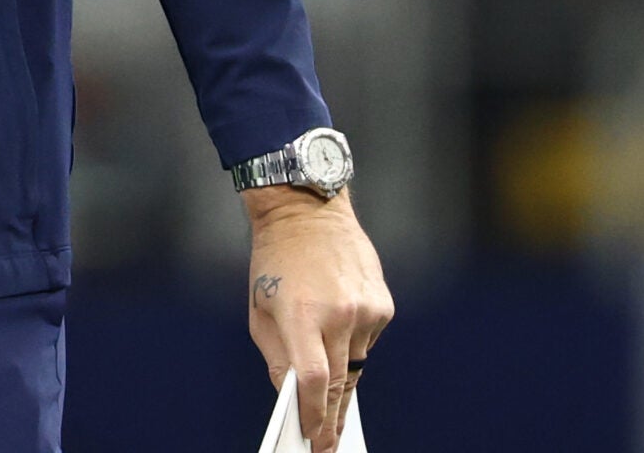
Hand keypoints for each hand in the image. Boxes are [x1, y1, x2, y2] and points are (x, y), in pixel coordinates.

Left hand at [243, 186, 392, 452]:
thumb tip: (293, 395)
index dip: (315, 415)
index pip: (315, 380)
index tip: (315, 440)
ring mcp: (366, 310)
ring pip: (358, 365)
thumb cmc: (275, 261)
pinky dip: (354, 349)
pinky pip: (368, 343)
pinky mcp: (383, 305)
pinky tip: (339, 337)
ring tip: (332, 400)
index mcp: (302, 315)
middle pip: (341, 382)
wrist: (307, 212)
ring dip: (344, 382)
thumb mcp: (260, 310)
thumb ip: (276, 356)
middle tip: (329, 443)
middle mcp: (339, 314)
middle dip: (333, 416)